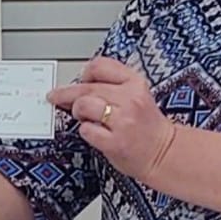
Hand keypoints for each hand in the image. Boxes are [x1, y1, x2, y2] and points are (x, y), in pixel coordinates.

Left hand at [48, 56, 178, 186]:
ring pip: (83, 104)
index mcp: (135, 83)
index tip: (78, 80)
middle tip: (55, 97)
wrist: (164, 153)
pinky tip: (94, 133)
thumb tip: (78, 85)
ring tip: (83, 117)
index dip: (83, 73)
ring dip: (77, 111)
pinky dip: (85, 131)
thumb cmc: (147, 127)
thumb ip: (112, 87)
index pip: (100, 66)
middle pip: (86, 87)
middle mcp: (130, 99)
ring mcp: (123, 121)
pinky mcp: (115, 142)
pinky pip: (86, 130)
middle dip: (66, 93)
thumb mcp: (137, 95)